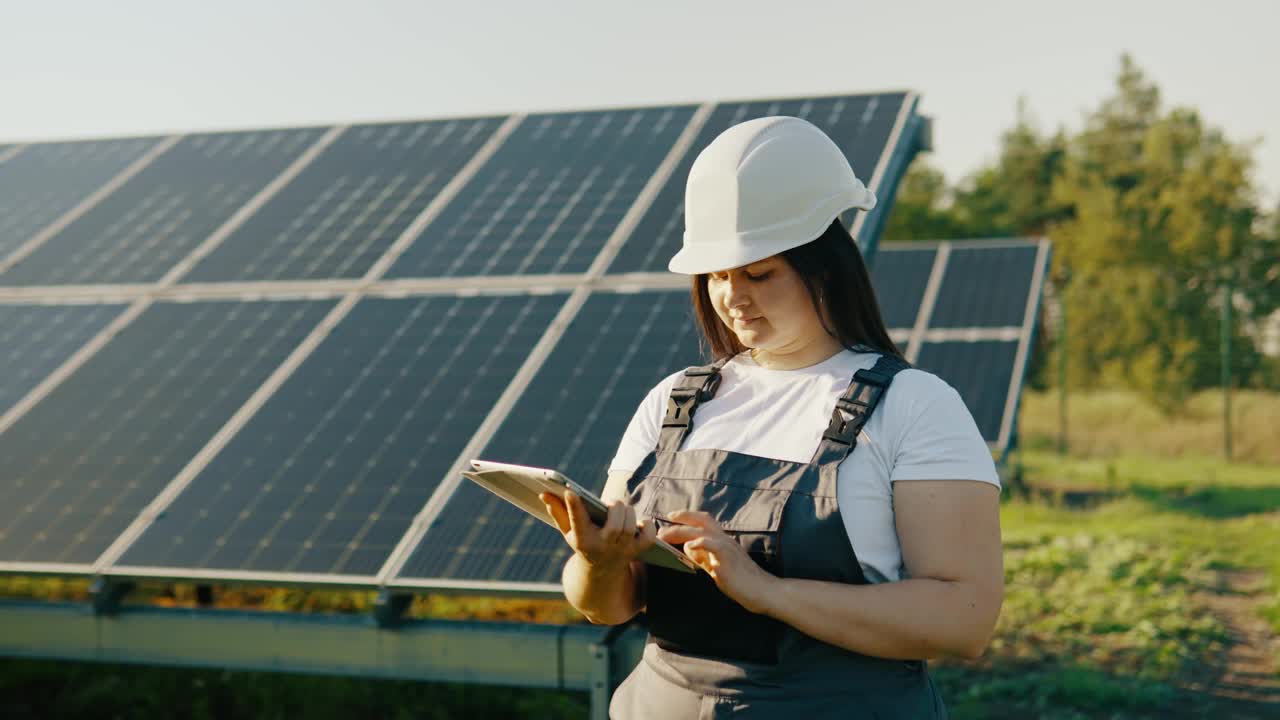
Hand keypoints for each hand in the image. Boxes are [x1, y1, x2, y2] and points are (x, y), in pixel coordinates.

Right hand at [540, 490, 655, 570]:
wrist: (601, 573)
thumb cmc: (583, 543)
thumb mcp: (568, 531)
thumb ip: (557, 511)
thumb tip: (543, 492)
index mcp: (582, 540)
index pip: (577, 521)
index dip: (574, 505)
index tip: (570, 491)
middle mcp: (603, 546)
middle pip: (615, 524)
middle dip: (615, 508)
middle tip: (610, 504)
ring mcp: (621, 550)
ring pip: (630, 528)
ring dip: (628, 513)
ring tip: (621, 510)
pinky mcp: (637, 551)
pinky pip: (649, 537)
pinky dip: (648, 526)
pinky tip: (641, 522)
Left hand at [657, 510, 779, 614]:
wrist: (761, 590)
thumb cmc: (740, 580)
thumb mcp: (717, 566)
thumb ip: (703, 556)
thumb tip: (688, 547)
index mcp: (722, 540)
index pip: (703, 521)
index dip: (686, 516)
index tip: (670, 517)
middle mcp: (724, 539)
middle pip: (701, 520)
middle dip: (680, 519)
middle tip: (661, 526)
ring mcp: (727, 546)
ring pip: (703, 530)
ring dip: (681, 531)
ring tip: (665, 535)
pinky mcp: (728, 557)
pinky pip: (713, 545)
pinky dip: (700, 542)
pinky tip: (689, 546)